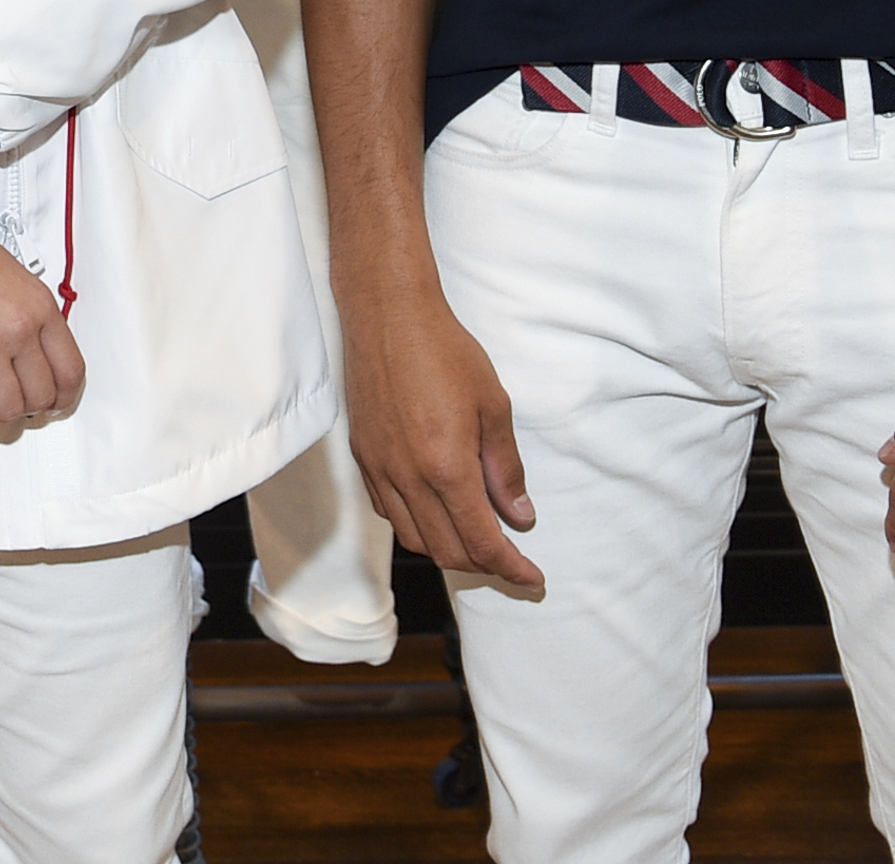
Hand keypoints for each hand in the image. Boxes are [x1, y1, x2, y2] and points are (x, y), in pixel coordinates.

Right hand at [0, 226, 85, 436]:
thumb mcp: (13, 274)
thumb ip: (29, 312)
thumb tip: (33, 350)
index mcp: (39, 307)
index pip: (70, 369)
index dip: (64, 395)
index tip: (54, 402)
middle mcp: (19, 330)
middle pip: (41, 396)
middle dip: (28, 406)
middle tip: (13, 400)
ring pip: (8, 411)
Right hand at [339, 278, 539, 588]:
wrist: (388, 315)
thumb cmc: (445, 351)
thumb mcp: (494, 406)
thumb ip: (505, 468)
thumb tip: (519, 515)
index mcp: (446, 467)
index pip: (482, 542)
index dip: (511, 568)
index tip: (532, 578)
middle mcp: (408, 478)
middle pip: (447, 551)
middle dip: (485, 566)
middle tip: (512, 562)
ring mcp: (380, 469)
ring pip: (414, 539)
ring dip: (448, 550)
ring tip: (476, 540)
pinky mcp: (363, 457)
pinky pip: (388, 512)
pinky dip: (416, 525)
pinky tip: (435, 510)